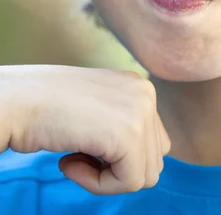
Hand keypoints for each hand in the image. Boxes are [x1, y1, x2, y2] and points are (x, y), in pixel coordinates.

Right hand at [0, 65, 170, 194]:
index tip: (84, 145)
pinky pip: (129, 182)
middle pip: (153, 158)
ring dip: (106, 177)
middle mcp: (146, 92)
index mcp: (139, 86)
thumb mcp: (97, 108)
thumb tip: (145, 165)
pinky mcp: (129, 133)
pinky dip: (97, 184)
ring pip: (145, 174)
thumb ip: (123, 124)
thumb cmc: (45, 107)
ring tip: (73, 157)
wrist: (17, 100)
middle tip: (77, 154)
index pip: (153, 141)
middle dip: (116, 168)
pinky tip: (68, 162)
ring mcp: (140, 110)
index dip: (118, 157)